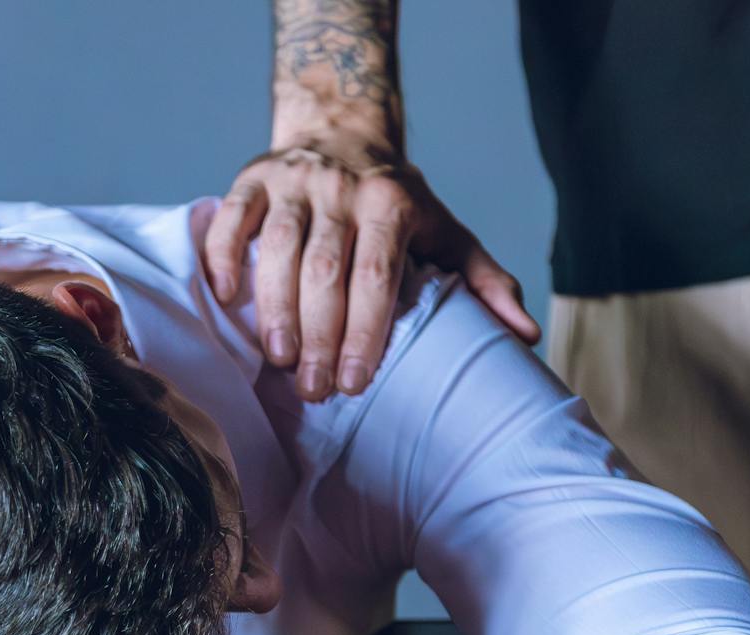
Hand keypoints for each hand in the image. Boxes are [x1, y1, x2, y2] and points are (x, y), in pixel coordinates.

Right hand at [203, 134, 539, 401]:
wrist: (342, 129)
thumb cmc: (397, 201)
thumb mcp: (447, 233)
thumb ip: (484, 282)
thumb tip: (525, 337)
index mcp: (391, 203)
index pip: (377, 276)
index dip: (365, 332)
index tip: (355, 383)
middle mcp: (341, 189)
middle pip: (325, 269)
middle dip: (320, 335)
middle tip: (315, 390)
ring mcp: (293, 182)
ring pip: (277, 250)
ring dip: (274, 310)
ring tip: (280, 360)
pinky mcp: (251, 180)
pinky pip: (232, 221)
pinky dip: (223, 260)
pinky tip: (226, 300)